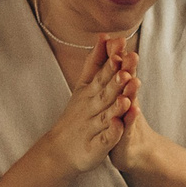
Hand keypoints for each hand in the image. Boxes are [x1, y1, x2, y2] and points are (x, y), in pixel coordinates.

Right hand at [40, 39, 133, 177]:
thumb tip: (105, 36)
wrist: (59, 150)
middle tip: (127, 67)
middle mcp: (90, 107)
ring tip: (126, 98)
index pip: (101, 74)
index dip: (111, 61)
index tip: (120, 44)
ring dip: (116, 106)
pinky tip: (119, 126)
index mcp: (89, 93)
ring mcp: (93, 127)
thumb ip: (95, 62)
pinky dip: (112, 132)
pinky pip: (105, 139)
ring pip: (106, 114)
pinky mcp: (96, 146)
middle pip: (105, 92)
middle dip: (115, 80)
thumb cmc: (77, 116)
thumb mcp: (84, 85)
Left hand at [110, 42, 170, 176]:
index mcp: (121, 92)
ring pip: (130, 102)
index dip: (118, 57)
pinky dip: (130, 118)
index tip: (117, 39)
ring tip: (133, 80)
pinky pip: (128, 126)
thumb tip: (109, 44)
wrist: (132, 151)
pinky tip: (133, 110)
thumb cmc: (121, 121)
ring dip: (132, 91)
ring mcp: (129, 118)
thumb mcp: (117, 96)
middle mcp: (128, 102)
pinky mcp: (127, 135)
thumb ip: (111, 70)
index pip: (120, 71)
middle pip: (128, 83)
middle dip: (128, 69)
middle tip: (130, 54)